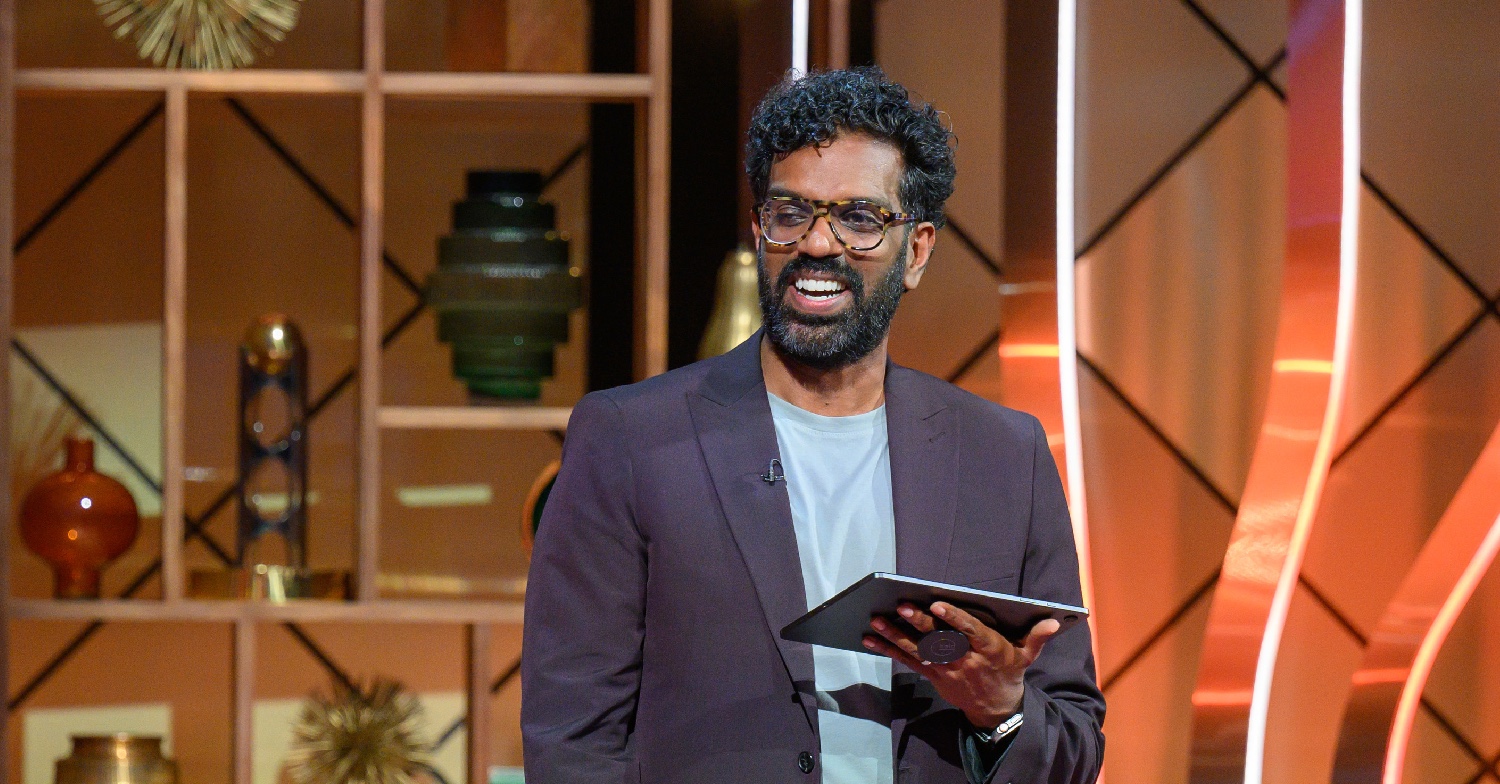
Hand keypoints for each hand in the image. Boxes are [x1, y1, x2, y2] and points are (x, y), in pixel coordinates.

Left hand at [863, 602, 1060, 728]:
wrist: (997, 710)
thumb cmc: (1009, 673)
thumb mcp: (1027, 656)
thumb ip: (1037, 637)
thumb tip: (1055, 621)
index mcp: (989, 650)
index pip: (970, 631)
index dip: (953, 618)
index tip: (937, 604)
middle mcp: (965, 660)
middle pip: (939, 639)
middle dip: (919, 623)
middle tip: (901, 606)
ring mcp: (946, 670)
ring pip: (918, 650)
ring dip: (894, 636)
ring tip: (875, 621)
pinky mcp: (933, 676)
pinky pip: (907, 662)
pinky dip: (888, 650)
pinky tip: (869, 638)